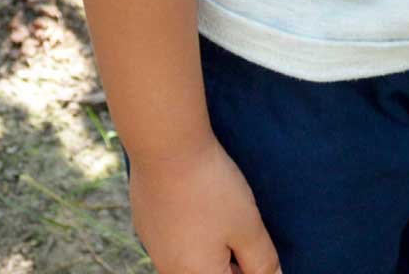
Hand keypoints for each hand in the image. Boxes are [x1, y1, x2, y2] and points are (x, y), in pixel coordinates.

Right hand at [129, 141, 281, 273]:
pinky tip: (199, 199)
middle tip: (242, 220)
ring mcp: (154, 247)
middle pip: (213, 271)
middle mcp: (170, 270)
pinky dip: (193, 226)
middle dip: (234, 256)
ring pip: (194, 255)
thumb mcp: (247, 226)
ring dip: (213, 241)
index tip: (256, 242)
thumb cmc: (210, 188)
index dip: (252, 265)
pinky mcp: (146, 224)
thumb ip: (262, 262)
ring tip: (222, 207)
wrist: (164, 147)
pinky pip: (176, 237)